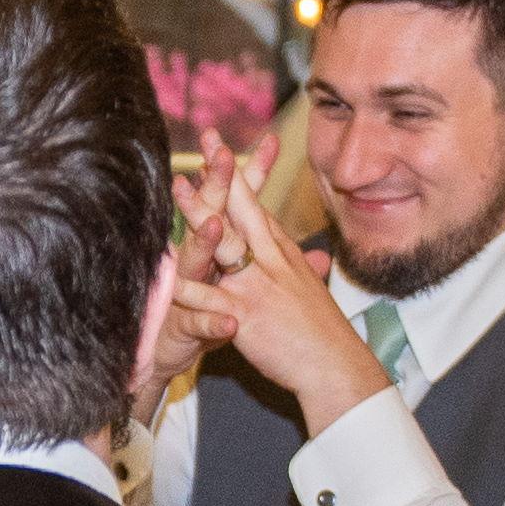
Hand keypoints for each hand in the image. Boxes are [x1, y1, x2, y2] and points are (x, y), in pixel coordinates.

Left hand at [186, 170, 392, 432]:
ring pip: (225, 242)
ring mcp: (258, 286)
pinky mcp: (246, 316)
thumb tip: (311, 257)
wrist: (336, 366)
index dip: (236, 174)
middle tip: (205, 140)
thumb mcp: (311, 290)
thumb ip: (302, 270)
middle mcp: (271, 261)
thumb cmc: (323, 333)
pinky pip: (212, 298)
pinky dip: (190, 287)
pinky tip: (168, 275)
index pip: (254, 206)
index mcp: (282, 253)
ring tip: (177, 188)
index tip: (219, 145)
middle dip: (222, 173)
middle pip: (242, 209)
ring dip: (200, 213)